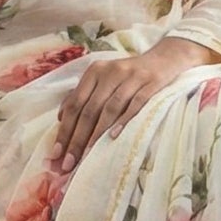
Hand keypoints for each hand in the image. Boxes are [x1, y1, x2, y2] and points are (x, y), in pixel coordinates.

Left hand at [49, 38, 211, 172]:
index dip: (64, 130)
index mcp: (94, 72)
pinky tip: (115, 137)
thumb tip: (61, 118)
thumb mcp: (103, 79)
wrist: (164, 58)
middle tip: (69, 162)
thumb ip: (83, 95)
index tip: (55, 154)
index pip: (75, 104)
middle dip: (77, 139)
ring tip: (88, 155)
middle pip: (89, 109)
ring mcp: (131, 77)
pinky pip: (135, 104)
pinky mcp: (150, 83)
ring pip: (109, 108)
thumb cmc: (129, 75)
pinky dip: (124, 120)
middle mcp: (110, 72)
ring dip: (97, 134)